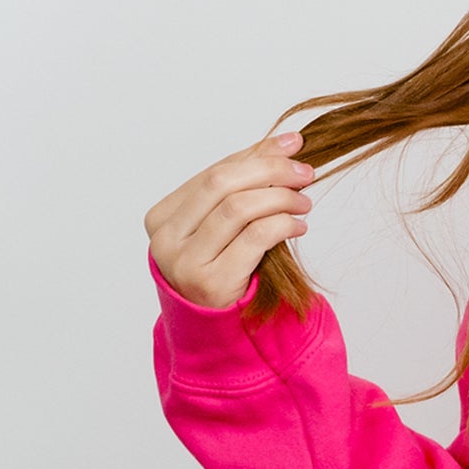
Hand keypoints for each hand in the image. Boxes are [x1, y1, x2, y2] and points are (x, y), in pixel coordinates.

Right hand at [145, 129, 315, 308]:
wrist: (215, 326)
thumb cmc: (224, 268)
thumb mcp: (227, 226)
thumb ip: (246, 186)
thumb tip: (286, 142)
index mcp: (163, 216)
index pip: (215, 172)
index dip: (256, 155)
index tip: (292, 144)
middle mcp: (167, 237)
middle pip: (222, 184)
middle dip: (270, 171)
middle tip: (305, 173)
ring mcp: (185, 261)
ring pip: (238, 208)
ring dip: (280, 198)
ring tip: (304, 203)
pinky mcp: (211, 281)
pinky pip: (254, 238)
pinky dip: (282, 225)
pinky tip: (298, 226)